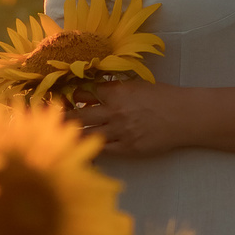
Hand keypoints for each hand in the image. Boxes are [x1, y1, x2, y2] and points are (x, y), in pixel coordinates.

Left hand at [68, 77, 186, 159]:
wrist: (184, 116)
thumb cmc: (165, 97)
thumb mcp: (138, 86)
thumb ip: (117, 89)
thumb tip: (97, 91)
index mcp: (118, 92)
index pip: (87, 92)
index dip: (76, 94)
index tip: (66, 96)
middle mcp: (115, 111)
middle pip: (80, 114)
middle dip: (64, 115)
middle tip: (51, 117)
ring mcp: (120, 131)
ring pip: (88, 133)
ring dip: (73, 133)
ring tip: (59, 134)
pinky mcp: (127, 148)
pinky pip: (103, 149)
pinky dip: (92, 147)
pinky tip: (82, 147)